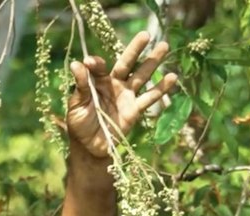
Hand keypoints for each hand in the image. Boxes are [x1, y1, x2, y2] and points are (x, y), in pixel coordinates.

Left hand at [66, 32, 178, 159]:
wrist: (90, 147)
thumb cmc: (79, 124)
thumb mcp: (76, 105)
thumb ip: (80, 85)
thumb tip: (76, 63)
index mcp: (97, 82)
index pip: (99, 67)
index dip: (96, 64)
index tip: (90, 62)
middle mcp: (114, 84)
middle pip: (126, 63)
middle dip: (136, 49)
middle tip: (146, 34)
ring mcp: (126, 96)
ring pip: (142, 76)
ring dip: (153, 62)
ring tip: (164, 45)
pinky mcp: (135, 109)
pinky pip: (150, 97)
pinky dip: (161, 88)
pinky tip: (173, 77)